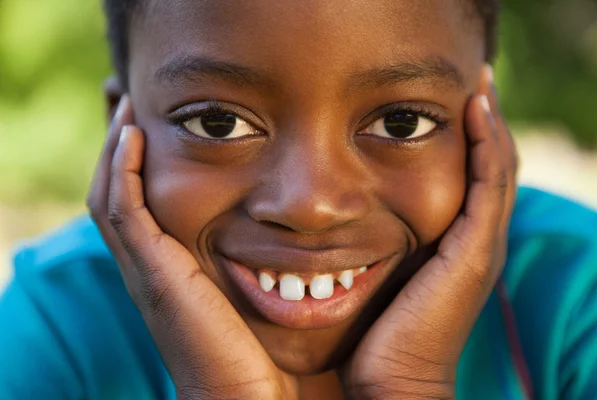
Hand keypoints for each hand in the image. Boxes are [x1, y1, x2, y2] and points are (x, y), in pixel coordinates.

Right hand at [87, 97, 294, 399]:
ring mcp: (147, 270)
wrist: (244, 397)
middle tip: (133, 109)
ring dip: (117, 152)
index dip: (139, 169)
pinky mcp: (154, 273)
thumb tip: (303, 241)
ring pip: (111, 196)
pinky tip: (135, 136)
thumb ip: (265, 264)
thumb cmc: (259, 352)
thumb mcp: (257, 294)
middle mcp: (151, 268)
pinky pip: (123, 209)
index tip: (159, 129)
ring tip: (129, 112)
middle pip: (116, 195)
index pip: (141, 207)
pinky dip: (122, 171)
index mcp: (172, 271)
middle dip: (120, 152)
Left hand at [340, 66, 516, 399]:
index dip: (464, 143)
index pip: (467, 182)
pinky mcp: (475, 250)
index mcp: (450, 248)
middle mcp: (472, 242)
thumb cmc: (371, 337)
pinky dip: (487, 144)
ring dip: (488, 125)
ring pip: (496, 170)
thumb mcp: (371, 278)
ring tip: (478, 84)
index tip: (444, 106)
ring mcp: (478, 245)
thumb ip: (363, 249)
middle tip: (471, 84)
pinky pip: (490, 183)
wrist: (390, 383)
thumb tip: (329, 224)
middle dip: (481, 127)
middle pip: (488, 170)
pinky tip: (477, 109)